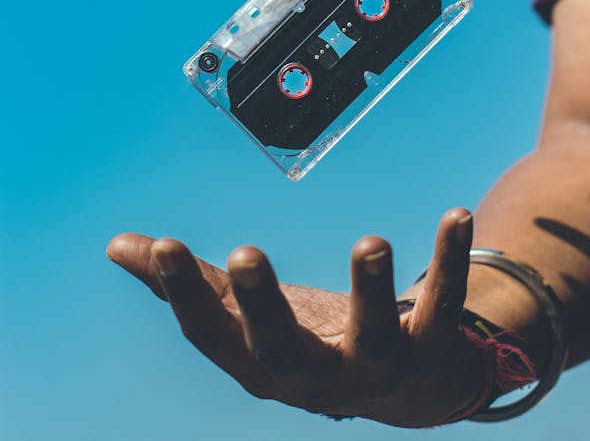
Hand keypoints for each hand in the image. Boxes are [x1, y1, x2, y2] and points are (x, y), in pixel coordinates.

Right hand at [107, 208, 485, 426]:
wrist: (405, 388)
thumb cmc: (310, 339)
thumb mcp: (246, 315)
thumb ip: (188, 281)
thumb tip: (118, 245)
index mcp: (260, 361)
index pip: (211, 332)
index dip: (182, 292)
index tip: (162, 242)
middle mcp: (313, 377)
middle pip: (281, 348)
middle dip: (261, 306)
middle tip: (243, 254)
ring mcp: (374, 369)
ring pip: (373, 337)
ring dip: (372, 291)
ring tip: (370, 242)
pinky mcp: (429, 351)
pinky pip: (443, 307)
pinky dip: (450, 263)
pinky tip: (457, 215)